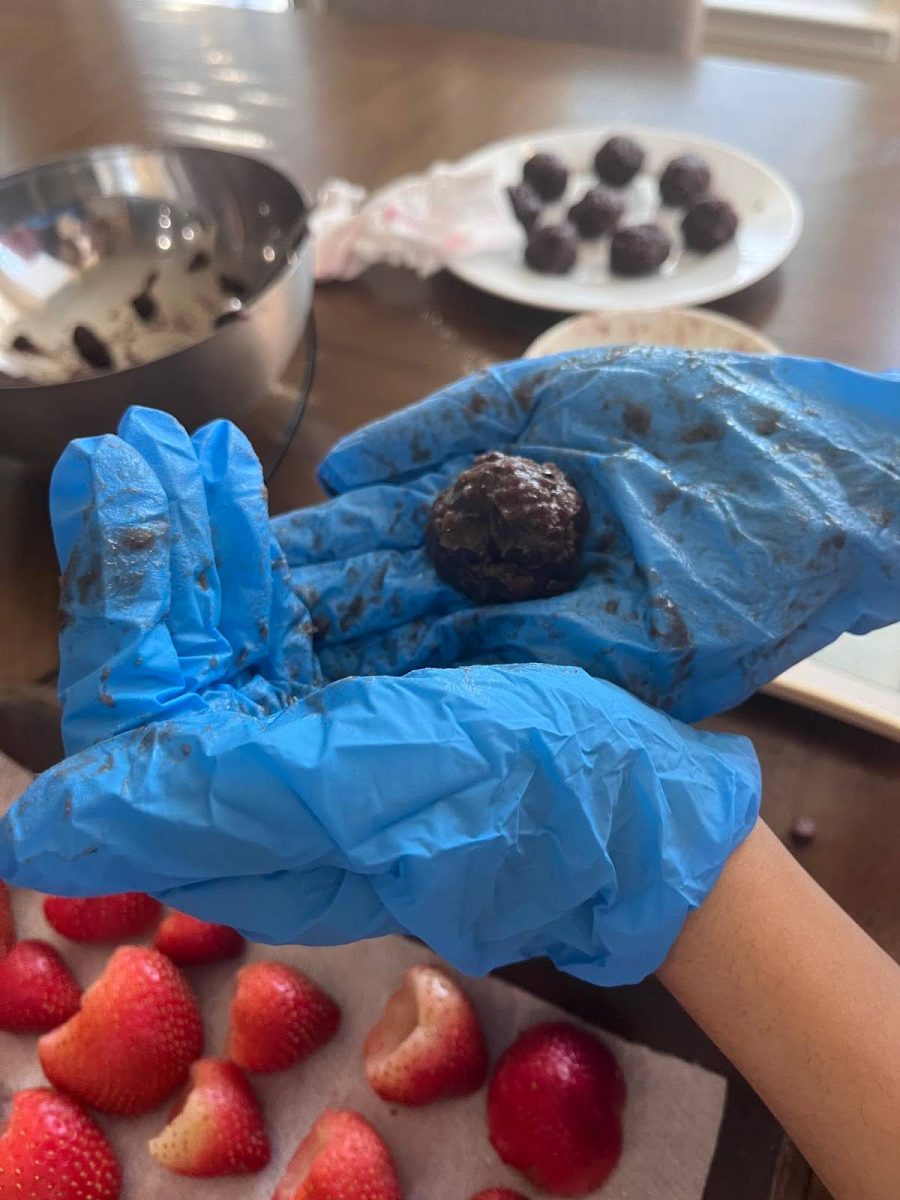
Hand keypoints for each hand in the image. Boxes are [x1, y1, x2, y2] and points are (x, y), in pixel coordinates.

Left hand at [0, 408, 758, 985]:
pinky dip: (262, 547)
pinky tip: (245, 490)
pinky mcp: (365, 692)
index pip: (137, 706)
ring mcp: (313, 731)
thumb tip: (35, 830)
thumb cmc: (531, 799)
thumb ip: (208, 801)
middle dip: (150, 542)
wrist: (647, 810)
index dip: (117, 595)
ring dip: (196, 531)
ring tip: (179, 445)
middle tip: (130, 440)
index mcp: (246, 826)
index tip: (109, 479)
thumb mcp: (372, 789)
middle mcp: (263, 783)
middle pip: (170, 653)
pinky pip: (286, 616)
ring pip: (223, 622)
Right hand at [277, 347, 899, 720]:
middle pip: (389, 604)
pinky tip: (349, 717)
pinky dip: (424, 703)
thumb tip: (339, 471)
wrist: (815, 484)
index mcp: (486, 506)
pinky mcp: (583, 674)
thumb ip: (446, 427)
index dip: (314, 559)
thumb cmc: (691, 420)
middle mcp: (500, 577)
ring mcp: (539, 629)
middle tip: (226, 659)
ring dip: (351, 675)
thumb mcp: (551, 400)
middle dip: (314, 627)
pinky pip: (489, 688)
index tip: (242, 583)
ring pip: (427, 655)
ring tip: (263, 696)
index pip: (377, 538)